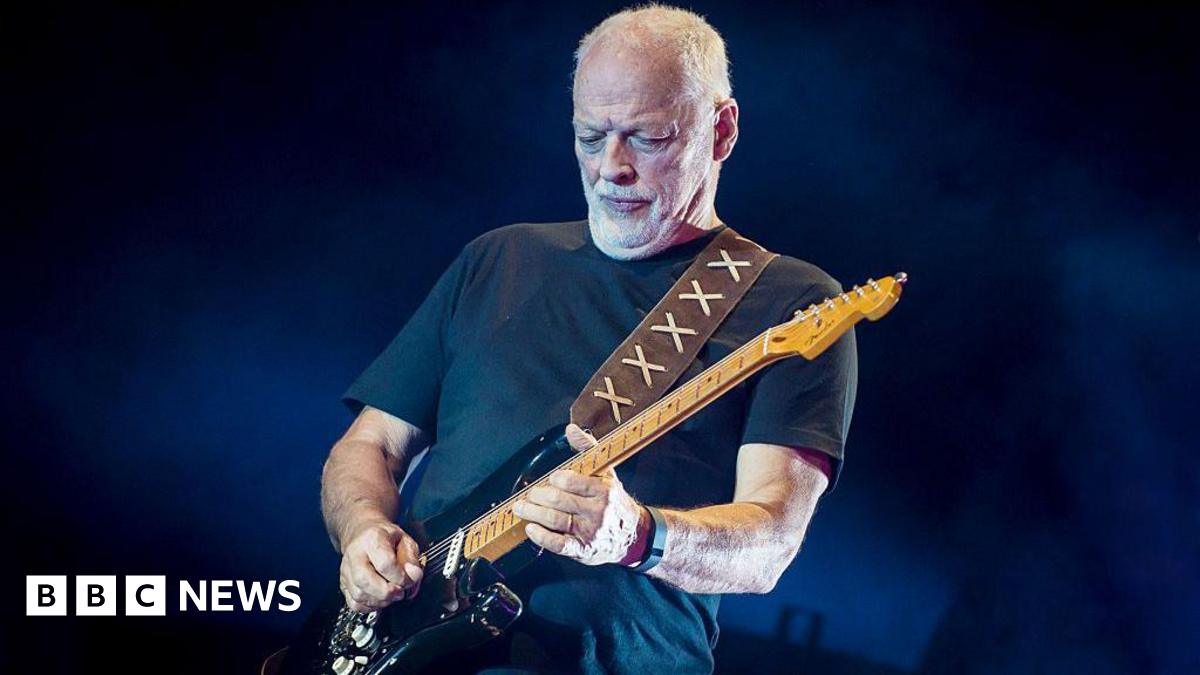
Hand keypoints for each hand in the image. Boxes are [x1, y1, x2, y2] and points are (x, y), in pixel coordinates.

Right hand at [338, 516, 423, 612]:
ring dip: (380, 601)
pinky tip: (380, 599)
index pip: (385, 563)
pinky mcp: (343, 583)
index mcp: (373, 539)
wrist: (363, 533)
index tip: (409, 581)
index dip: (400, 577)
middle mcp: (355, 554)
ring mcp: (346, 570)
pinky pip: (353, 603)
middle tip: (400, 592)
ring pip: (359, 595)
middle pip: (365, 581)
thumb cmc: (386, 538)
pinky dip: (370, 607)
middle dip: (388, 593)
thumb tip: (414, 576)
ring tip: (392, 594)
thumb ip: (412, 559)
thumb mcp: (405, 540)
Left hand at [514, 424, 647, 565]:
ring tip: (520, 508)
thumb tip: (571, 429)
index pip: (570, 481)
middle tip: (528, 494)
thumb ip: (587, 449)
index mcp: (603, 489)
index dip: (554, 480)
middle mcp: (597, 511)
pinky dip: (541, 536)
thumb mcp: (606, 473)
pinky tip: (530, 529)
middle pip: (558, 500)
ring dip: (532, 513)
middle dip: (537, 496)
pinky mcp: (583, 550)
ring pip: (555, 520)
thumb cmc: (614, 501)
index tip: (549, 480)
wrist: (633, 535)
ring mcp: (589, 532)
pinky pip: (558, 544)